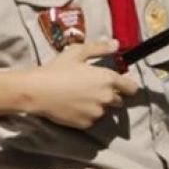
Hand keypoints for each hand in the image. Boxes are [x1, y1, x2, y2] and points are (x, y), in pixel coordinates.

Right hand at [23, 40, 138, 128]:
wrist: (36, 91)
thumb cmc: (57, 68)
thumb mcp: (78, 52)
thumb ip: (100, 48)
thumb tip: (117, 45)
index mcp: (108, 79)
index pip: (131, 88)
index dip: (128, 86)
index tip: (122, 84)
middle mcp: (106, 97)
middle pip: (118, 100)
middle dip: (110, 95)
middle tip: (93, 88)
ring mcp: (96, 113)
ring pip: (104, 110)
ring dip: (98, 105)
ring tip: (81, 97)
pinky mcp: (85, 124)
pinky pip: (92, 120)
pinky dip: (87, 115)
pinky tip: (74, 106)